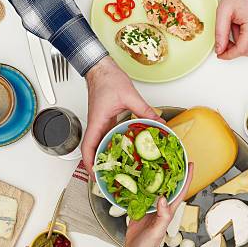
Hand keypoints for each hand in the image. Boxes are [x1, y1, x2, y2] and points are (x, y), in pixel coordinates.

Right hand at [82, 57, 159, 176]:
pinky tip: (124, 152)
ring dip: (105, 158)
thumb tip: (160, 122)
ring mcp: (100, 124)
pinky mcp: (105, 121)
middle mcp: (96, 125)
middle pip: (92, 151)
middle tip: (110, 178)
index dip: (90, 164)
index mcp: (97, 121)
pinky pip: (106, 138)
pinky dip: (112, 147)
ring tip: (117, 170)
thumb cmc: (108, 79)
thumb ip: (145, 111)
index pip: (88, 148)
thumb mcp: (130, 96)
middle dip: (99, 166)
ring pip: (99, 145)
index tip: (96, 175)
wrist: (101, 68)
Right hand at [124, 163, 192, 246]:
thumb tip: (163, 199)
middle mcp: (161, 206)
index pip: (181, 190)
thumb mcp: (158, 231)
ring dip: (153, 175)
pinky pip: (139, 194)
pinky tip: (133, 177)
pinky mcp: (139, 209)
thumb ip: (162, 216)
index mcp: (168, 210)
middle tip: (168, 155)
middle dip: (170, 171)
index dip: (187, 177)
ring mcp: (150, 207)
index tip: (190, 163)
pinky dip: (137, 185)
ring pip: (153, 187)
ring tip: (151, 161)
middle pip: (167, 185)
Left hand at [215, 0, 247, 59]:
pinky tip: (243, 26)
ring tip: (235, 26)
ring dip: (243, 42)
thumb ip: (220, 33)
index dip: (229, 54)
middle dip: (235, 49)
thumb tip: (220, 49)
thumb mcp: (224, 12)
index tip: (221, 54)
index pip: (242, 50)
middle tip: (225, 42)